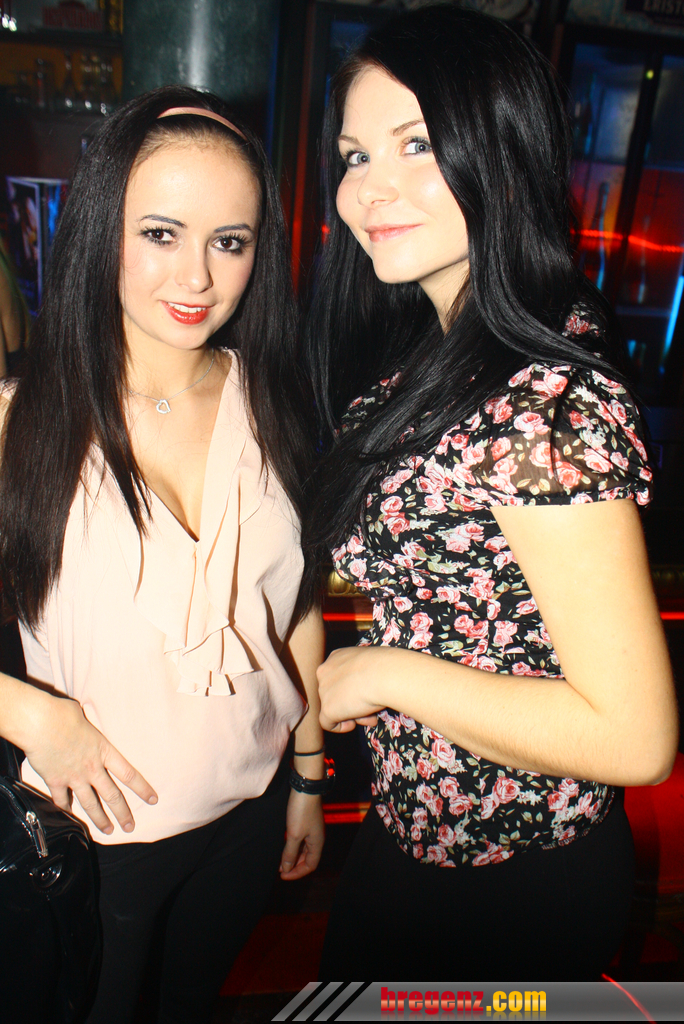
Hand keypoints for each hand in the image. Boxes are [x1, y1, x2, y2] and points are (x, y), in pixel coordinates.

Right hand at [23, 691, 156, 834]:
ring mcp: (74, 777)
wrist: (39, 723)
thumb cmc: (62, 714)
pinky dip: (65, 809)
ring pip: (90, 804)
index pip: (129, 774)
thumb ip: (87, 727)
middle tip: (130, 827)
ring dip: (100, 819)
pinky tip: (69, 815)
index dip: (142, 788)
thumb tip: (79, 719)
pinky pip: (62, 800)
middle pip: (112, 795)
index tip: (153, 799)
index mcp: (103, 751)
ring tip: (108, 830)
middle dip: (123, 813)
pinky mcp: (55, 781)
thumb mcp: (84, 717)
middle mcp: (92, 768)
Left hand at [279, 789, 324, 879]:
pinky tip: (283, 845)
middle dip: (294, 866)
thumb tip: (286, 868)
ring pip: (303, 849)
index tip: (282, 875)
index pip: (310, 865)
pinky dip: (292, 846)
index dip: (297, 873)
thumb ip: (290, 853)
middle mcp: (316, 838)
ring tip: (279, 860)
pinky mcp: (306, 822)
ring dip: (293, 856)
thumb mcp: (294, 835)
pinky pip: (300, 840)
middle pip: (307, 859)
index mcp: (317, 843)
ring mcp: (312, 829)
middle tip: (280, 869)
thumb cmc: (301, 811)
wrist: (305, 787)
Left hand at [316, 646, 387, 731]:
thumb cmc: (384, 666)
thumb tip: (365, 690)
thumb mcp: (370, 664)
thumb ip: (362, 675)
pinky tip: (353, 724)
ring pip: (334, 707)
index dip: (352, 689)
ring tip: (370, 717)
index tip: (367, 693)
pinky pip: (327, 723)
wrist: (383, 674)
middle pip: (336, 693)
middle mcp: (325, 672)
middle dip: (353, 703)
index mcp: (336, 657)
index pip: (340, 677)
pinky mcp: (327, 708)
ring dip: (352, 714)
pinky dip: (340, 726)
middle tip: (370, 710)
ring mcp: (324, 690)